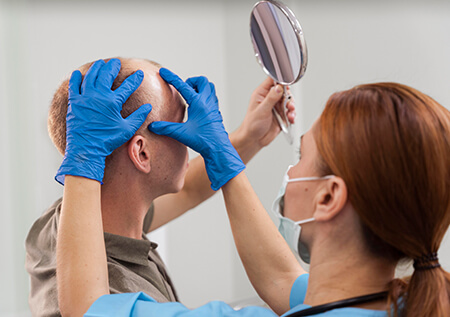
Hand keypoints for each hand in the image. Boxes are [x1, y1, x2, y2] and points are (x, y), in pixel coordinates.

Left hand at [55, 59, 151, 184]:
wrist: (86, 148)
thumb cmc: (108, 140)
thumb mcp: (127, 129)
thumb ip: (138, 116)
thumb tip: (148, 107)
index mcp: (112, 102)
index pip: (127, 86)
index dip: (135, 79)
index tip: (139, 73)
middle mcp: (98, 96)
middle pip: (106, 75)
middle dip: (112, 67)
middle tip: (116, 62)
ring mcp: (84, 98)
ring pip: (90, 77)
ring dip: (96, 68)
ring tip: (100, 63)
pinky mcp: (74, 103)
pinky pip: (74, 86)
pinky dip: (76, 78)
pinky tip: (78, 73)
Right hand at [148, 68, 244, 190]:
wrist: (218, 149)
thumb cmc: (202, 140)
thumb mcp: (181, 134)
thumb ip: (166, 128)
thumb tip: (152, 126)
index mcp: (199, 103)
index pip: (183, 86)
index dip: (171, 77)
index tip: (163, 71)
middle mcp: (208, 102)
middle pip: (202, 81)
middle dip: (192, 81)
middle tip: (184, 89)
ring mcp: (214, 106)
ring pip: (209, 87)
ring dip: (199, 87)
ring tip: (190, 97)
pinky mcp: (216, 112)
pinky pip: (212, 96)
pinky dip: (204, 96)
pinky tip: (197, 106)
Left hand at [236, 77, 295, 146]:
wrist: (254, 140)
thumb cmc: (252, 125)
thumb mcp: (262, 110)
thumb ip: (271, 98)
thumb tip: (279, 87)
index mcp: (261, 94)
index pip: (272, 81)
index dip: (281, 81)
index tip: (286, 86)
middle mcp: (269, 99)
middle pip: (284, 91)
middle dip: (289, 97)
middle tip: (289, 104)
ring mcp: (276, 107)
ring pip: (288, 102)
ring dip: (291, 107)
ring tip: (290, 113)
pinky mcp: (281, 115)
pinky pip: (290, 112)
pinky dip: (292, 115)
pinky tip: (290, 118)